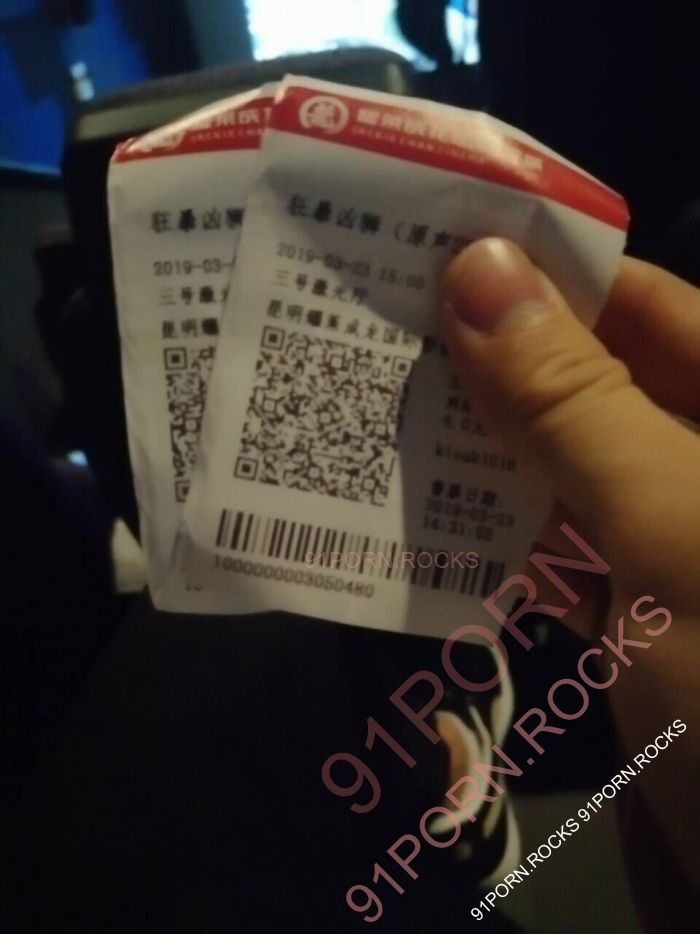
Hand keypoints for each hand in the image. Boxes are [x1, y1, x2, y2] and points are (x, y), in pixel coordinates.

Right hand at [440, 239, 699, 894]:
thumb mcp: (677, 528)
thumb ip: (576, 402)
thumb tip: (480, 270)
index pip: (645, 304)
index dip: (544, 270)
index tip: (434, 246)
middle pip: (594, 383)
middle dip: (491, 360)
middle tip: (377, 325)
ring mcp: (672, 542)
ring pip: (562, 469)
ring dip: (478, 450)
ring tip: (374, 406)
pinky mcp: (637, 614)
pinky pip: (555, 550)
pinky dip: (493, 536)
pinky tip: (420, 516)